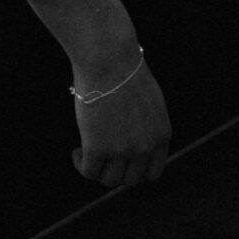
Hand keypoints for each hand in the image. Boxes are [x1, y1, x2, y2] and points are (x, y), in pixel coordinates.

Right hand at [71, 57, 170, 187]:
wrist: (109, 59)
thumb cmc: (125, 72)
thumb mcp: (150, 102)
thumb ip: (147, 126)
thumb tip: (135, 145)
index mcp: (161, 135)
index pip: (153, 172)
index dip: (136, 171)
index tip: (123, 164)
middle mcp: (145, 147)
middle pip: (130, 180)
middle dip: (116, 172)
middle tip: (103, 159)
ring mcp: (122, 150)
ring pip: (109, 179)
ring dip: (98, 170)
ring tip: (87, 152)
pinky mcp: (97, 148)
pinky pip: (88, 171)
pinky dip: (81, 164)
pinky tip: (77, 151)